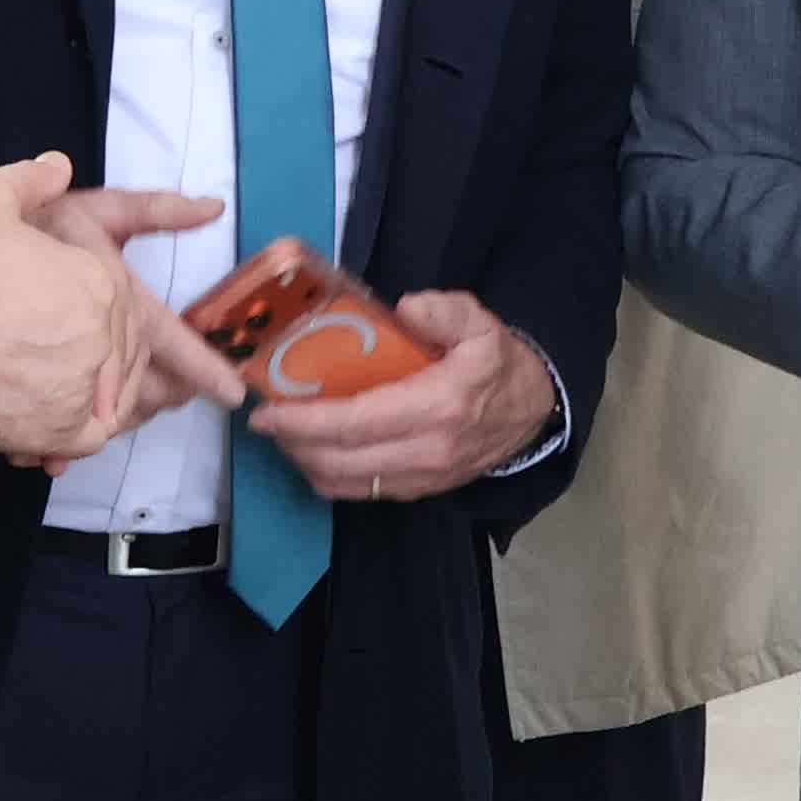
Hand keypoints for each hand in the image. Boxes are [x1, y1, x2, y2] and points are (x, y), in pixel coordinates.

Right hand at [0, 155, 248, 469]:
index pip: (147, 313)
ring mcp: (85, 390)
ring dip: (127, 405)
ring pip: (121, 401)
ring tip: (136, 416)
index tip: (218, 366)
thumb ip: (31, 179)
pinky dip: (85, 437)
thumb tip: (58, 166)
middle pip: (137, 360)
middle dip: (162, 377)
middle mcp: (106, 340)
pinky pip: (89, 438)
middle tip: (185, 395)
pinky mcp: (57, 432)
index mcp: (103, 283)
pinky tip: (76, 440)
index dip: (184, 340)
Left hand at [249, 286, 556, 505]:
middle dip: (292, 444)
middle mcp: (425, 451)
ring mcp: (422, 479)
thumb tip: (405, 308)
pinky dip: (329, 474)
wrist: (535, 415)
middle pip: (337, 460)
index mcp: (437, 407)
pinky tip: (318, 448)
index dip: (302, 422)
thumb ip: (444, 310)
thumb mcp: (481, 324)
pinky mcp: (419, 492)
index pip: (354, 422)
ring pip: (343, 483)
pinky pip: (360, 491)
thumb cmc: (499, 366)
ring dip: (306, 462)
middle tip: (266, 419)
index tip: (265, 412)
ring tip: (287, 433)